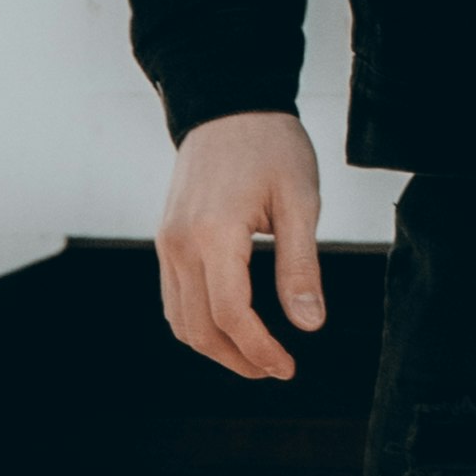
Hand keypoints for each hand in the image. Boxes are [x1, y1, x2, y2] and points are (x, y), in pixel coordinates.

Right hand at [158, 107, 324, 380]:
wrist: (229, 105)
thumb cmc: (271, 148)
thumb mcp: (300, 202)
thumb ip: (301, 266)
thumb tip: (309, 325)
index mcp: (214, 233)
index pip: (231, 314)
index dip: (260, 350)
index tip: (289, 367)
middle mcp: (180, 243)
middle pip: (199, 328)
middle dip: (238, 359)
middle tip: (277, 370)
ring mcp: (167, 242)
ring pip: (180, 320)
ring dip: (215, 348)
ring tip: (256, 357)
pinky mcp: (166, 239)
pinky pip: (173, 298)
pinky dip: (198, 324)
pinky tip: (231, 328)